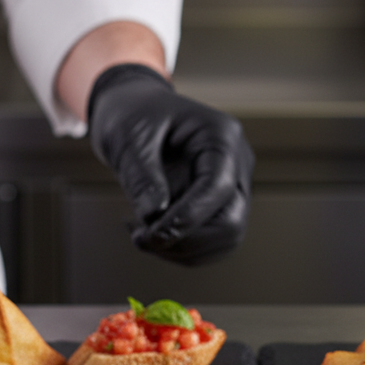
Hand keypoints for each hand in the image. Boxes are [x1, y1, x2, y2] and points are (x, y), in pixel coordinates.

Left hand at [88, 64, 253, 264]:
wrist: (134, 113)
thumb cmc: (134, 115)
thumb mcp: (128, 138)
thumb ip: (142, 176)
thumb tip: (154, 215)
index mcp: (221, 137)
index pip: (219, 187)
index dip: (188, 218)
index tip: (153, 234)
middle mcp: (235, 164)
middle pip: (232, 223)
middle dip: (186, 241)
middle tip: (143, 239)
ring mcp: (231, 188)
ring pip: (225, 240)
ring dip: (182, 251)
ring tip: (142, 237)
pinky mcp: (217, 207)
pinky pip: (210, 244)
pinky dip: (180, 250)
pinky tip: (150, 236)